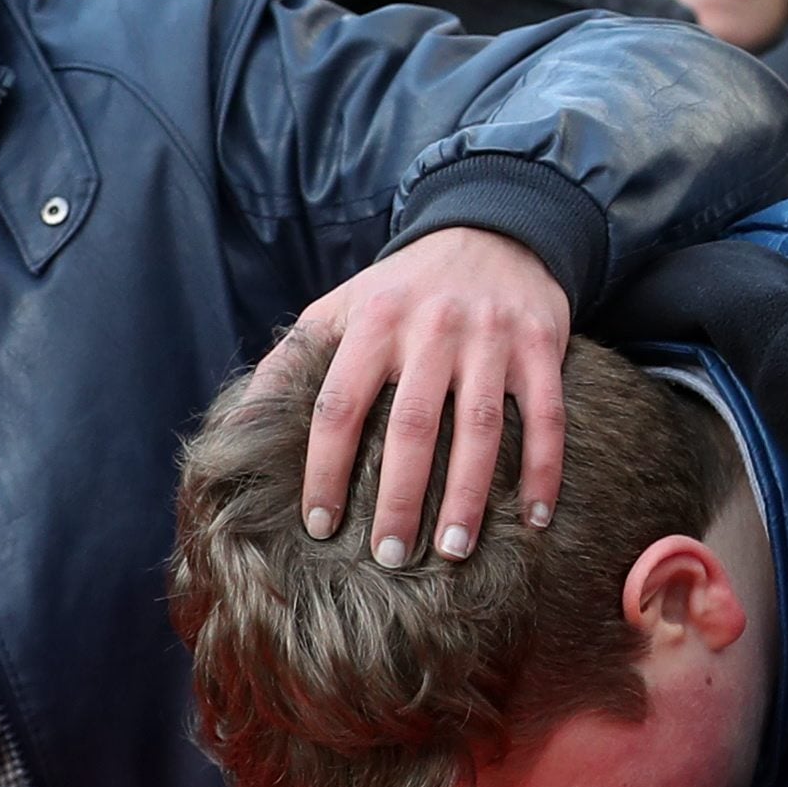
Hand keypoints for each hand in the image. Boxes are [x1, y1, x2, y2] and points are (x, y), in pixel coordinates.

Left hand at [262, 224, 567, 566]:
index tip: (320, 524)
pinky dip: (545, 471)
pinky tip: (536, 519)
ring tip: (455, 551)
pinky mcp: (541, 346)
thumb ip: (292, 359)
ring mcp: (491, 338)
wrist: (494, 229)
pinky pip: (547, 418)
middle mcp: (433, 328)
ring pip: (481, 430)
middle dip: (400, 499)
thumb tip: (240, 423)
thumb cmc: (405, 287)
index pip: (340, 405)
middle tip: (390, 556)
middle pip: (413, 428)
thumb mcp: (340, 305)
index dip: (325, 469)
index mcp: (375, 323)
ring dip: (468, 496)